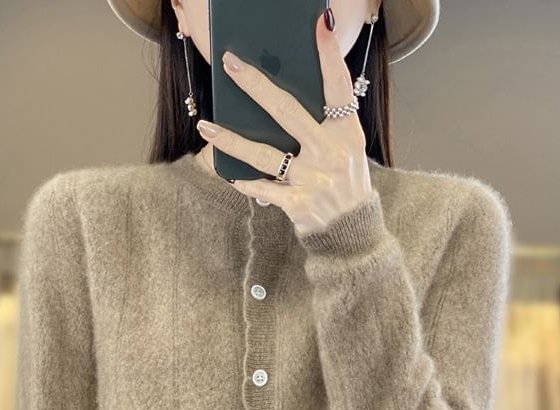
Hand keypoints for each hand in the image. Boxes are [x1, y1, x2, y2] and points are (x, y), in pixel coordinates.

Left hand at [196, 11, 373, 236]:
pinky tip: (226, 172)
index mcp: (347, 135)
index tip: (318, 25)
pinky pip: (263, 189)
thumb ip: (327, 125)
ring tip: (206, 127)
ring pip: (264, 154)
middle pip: (288, 112)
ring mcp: (313, 180)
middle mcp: (331, 153)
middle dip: (256, 85)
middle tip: (231, 65)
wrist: (352, 233)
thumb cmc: (345, 185)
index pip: (338, 88)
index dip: (329, 57)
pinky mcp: (298, 204)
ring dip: (232, 140)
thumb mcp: (349, 151)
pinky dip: (244, 181)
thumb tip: (284, 100)